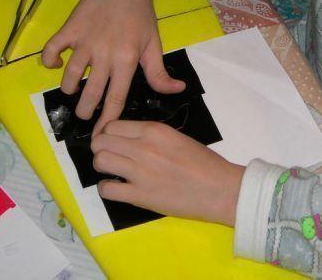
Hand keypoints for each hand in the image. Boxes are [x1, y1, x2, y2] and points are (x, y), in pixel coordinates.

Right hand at [42, 0, 185, 134]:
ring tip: (71, 92)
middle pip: (91, 91)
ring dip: (68, 87)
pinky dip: (49, 59)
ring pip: (71, 74)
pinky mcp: (70, 29)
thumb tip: (177, 90)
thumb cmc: (141, 15)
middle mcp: (105, 54)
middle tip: (84, 115)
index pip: (116, 97)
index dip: (109, 118)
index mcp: (127, 60)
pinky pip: (52, 48)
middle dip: (86, 109)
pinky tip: (53, 65)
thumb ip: (160, 72)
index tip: (102, 133)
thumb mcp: (154, 44)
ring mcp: (85, 41)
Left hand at [91, 120, 244, 225]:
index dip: (108, 134)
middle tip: (110, 156)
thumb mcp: (177, 137)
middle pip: (101, 141)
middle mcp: (143, 147)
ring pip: (100, 161)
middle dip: (101, 148)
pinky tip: (117, 188)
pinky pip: (107, 189)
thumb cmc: (205, 163)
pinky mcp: (140, 196)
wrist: (220, 189)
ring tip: (113, 172)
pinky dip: (107, 189)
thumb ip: (152, 136)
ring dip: (102, 167)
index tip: (112, 141)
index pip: (113, 125)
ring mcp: (140, 172)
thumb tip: (131, 140)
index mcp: (155, 130)